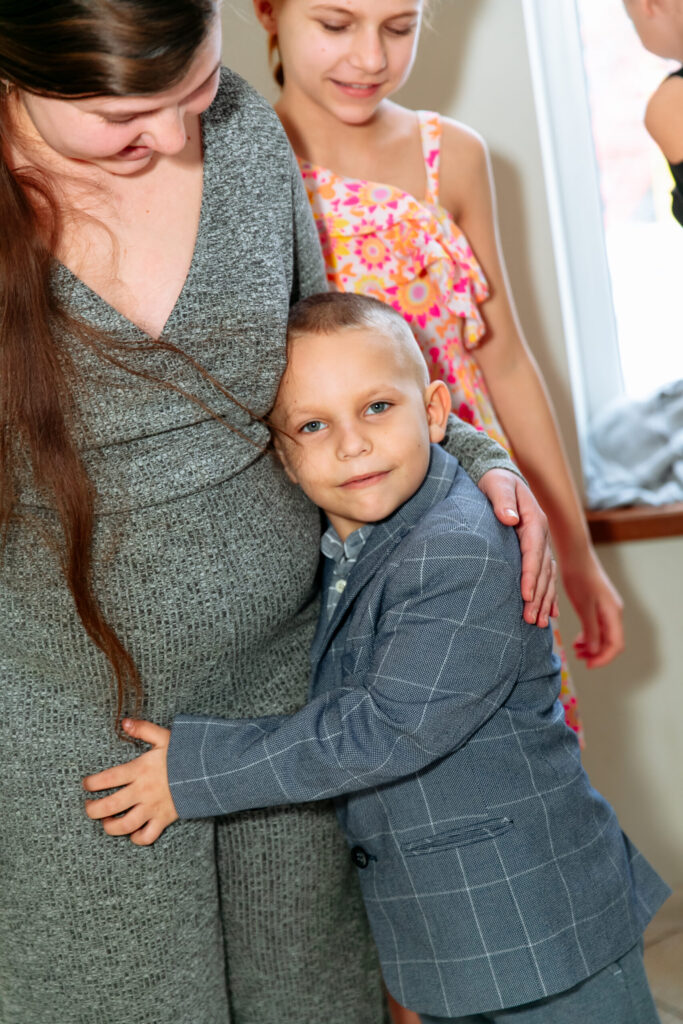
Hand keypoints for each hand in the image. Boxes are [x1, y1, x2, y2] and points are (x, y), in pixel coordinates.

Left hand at [82, 719, 177, 845]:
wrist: (211, 771)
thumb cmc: (186, 753)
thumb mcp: (165, 736)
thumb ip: (143, 729)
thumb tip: (124, 722)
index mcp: (140, 770)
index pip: (107, 779)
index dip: (91, 783)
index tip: (86, 784)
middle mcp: (143, 791)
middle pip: (109, 806)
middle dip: (92, 810)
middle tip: (88, 807)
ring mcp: (153, 807)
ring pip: (124, 825)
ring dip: (110, 827)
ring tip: (106, 822)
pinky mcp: (164, 819)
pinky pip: (147, 836)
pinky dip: (137, 838)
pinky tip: (132, 833)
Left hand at [477, 469, 557, 626]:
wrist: (501, 477)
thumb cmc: (496, 481)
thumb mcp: (497, 485)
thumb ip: (502, 500)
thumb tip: (510, 518)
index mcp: (534, 520)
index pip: (533, 552)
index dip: (530, 574)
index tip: (526, 595)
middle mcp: (541, 534)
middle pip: (543, 570)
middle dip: (538, 596)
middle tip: (530, 619)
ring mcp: (540, 543)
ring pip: (546, 576)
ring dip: (544, 601)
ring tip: (538, 623)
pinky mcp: (535, 550)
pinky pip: (545, 575)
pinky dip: (549, 595)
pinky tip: (550, 614)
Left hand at [560, 549, 623, 667]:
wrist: (575, 556)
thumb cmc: (578, 579)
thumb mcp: (583, 607)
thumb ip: (590, 629)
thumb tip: (595, 651)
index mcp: (612, 613)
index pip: (615, 644)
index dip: (603, 658)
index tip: (587, 665)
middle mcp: (613, 612)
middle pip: (611, 642)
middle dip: (596, 653)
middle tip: (578, 658)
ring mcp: (607, 608)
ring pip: (604, 635)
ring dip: (592, 646)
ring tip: (575, 650)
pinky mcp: (599, 605)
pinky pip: (598, 626)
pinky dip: (589, 635)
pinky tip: (577, 639)